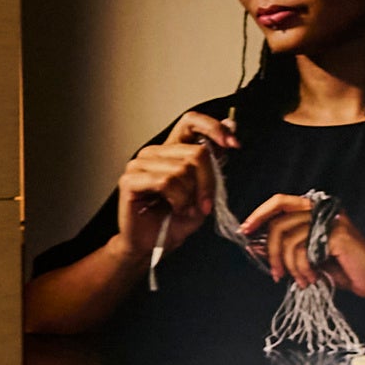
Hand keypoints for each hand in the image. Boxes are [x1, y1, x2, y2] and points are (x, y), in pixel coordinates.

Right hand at [115, 113, 233, 261]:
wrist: (154, 244)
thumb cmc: (177, 219)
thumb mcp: (205, 191)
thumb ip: (214, 162)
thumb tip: (230, 128)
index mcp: (172, 150)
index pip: (191, 121)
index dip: (214, 128)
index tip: (233, 145)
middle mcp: (154, 153)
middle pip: (196, 152)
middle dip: (208, 183)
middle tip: (205, 204)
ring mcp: (139, 164)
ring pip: (182, 169)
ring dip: (192, 195)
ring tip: (186, 208)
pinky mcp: (130, 180)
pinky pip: (167, 181)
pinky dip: (179, 199)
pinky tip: (177, 209)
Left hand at [235, 193, 364, 303]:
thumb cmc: (348, 271)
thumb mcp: (308, 259)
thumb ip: (285, 249)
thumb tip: (253, 244)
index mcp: (317, 213)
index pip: (281, 202)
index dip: (260, 214)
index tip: (245, 231)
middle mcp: (324, 212)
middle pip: (279, 223)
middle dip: (270, 252)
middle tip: (276, 274)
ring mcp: (331, 222)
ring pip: (287, 239)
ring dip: (290, 266)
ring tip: (302, 280)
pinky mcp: (336, 235)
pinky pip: (302, 250)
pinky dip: (302, 269)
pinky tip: (313, 278)